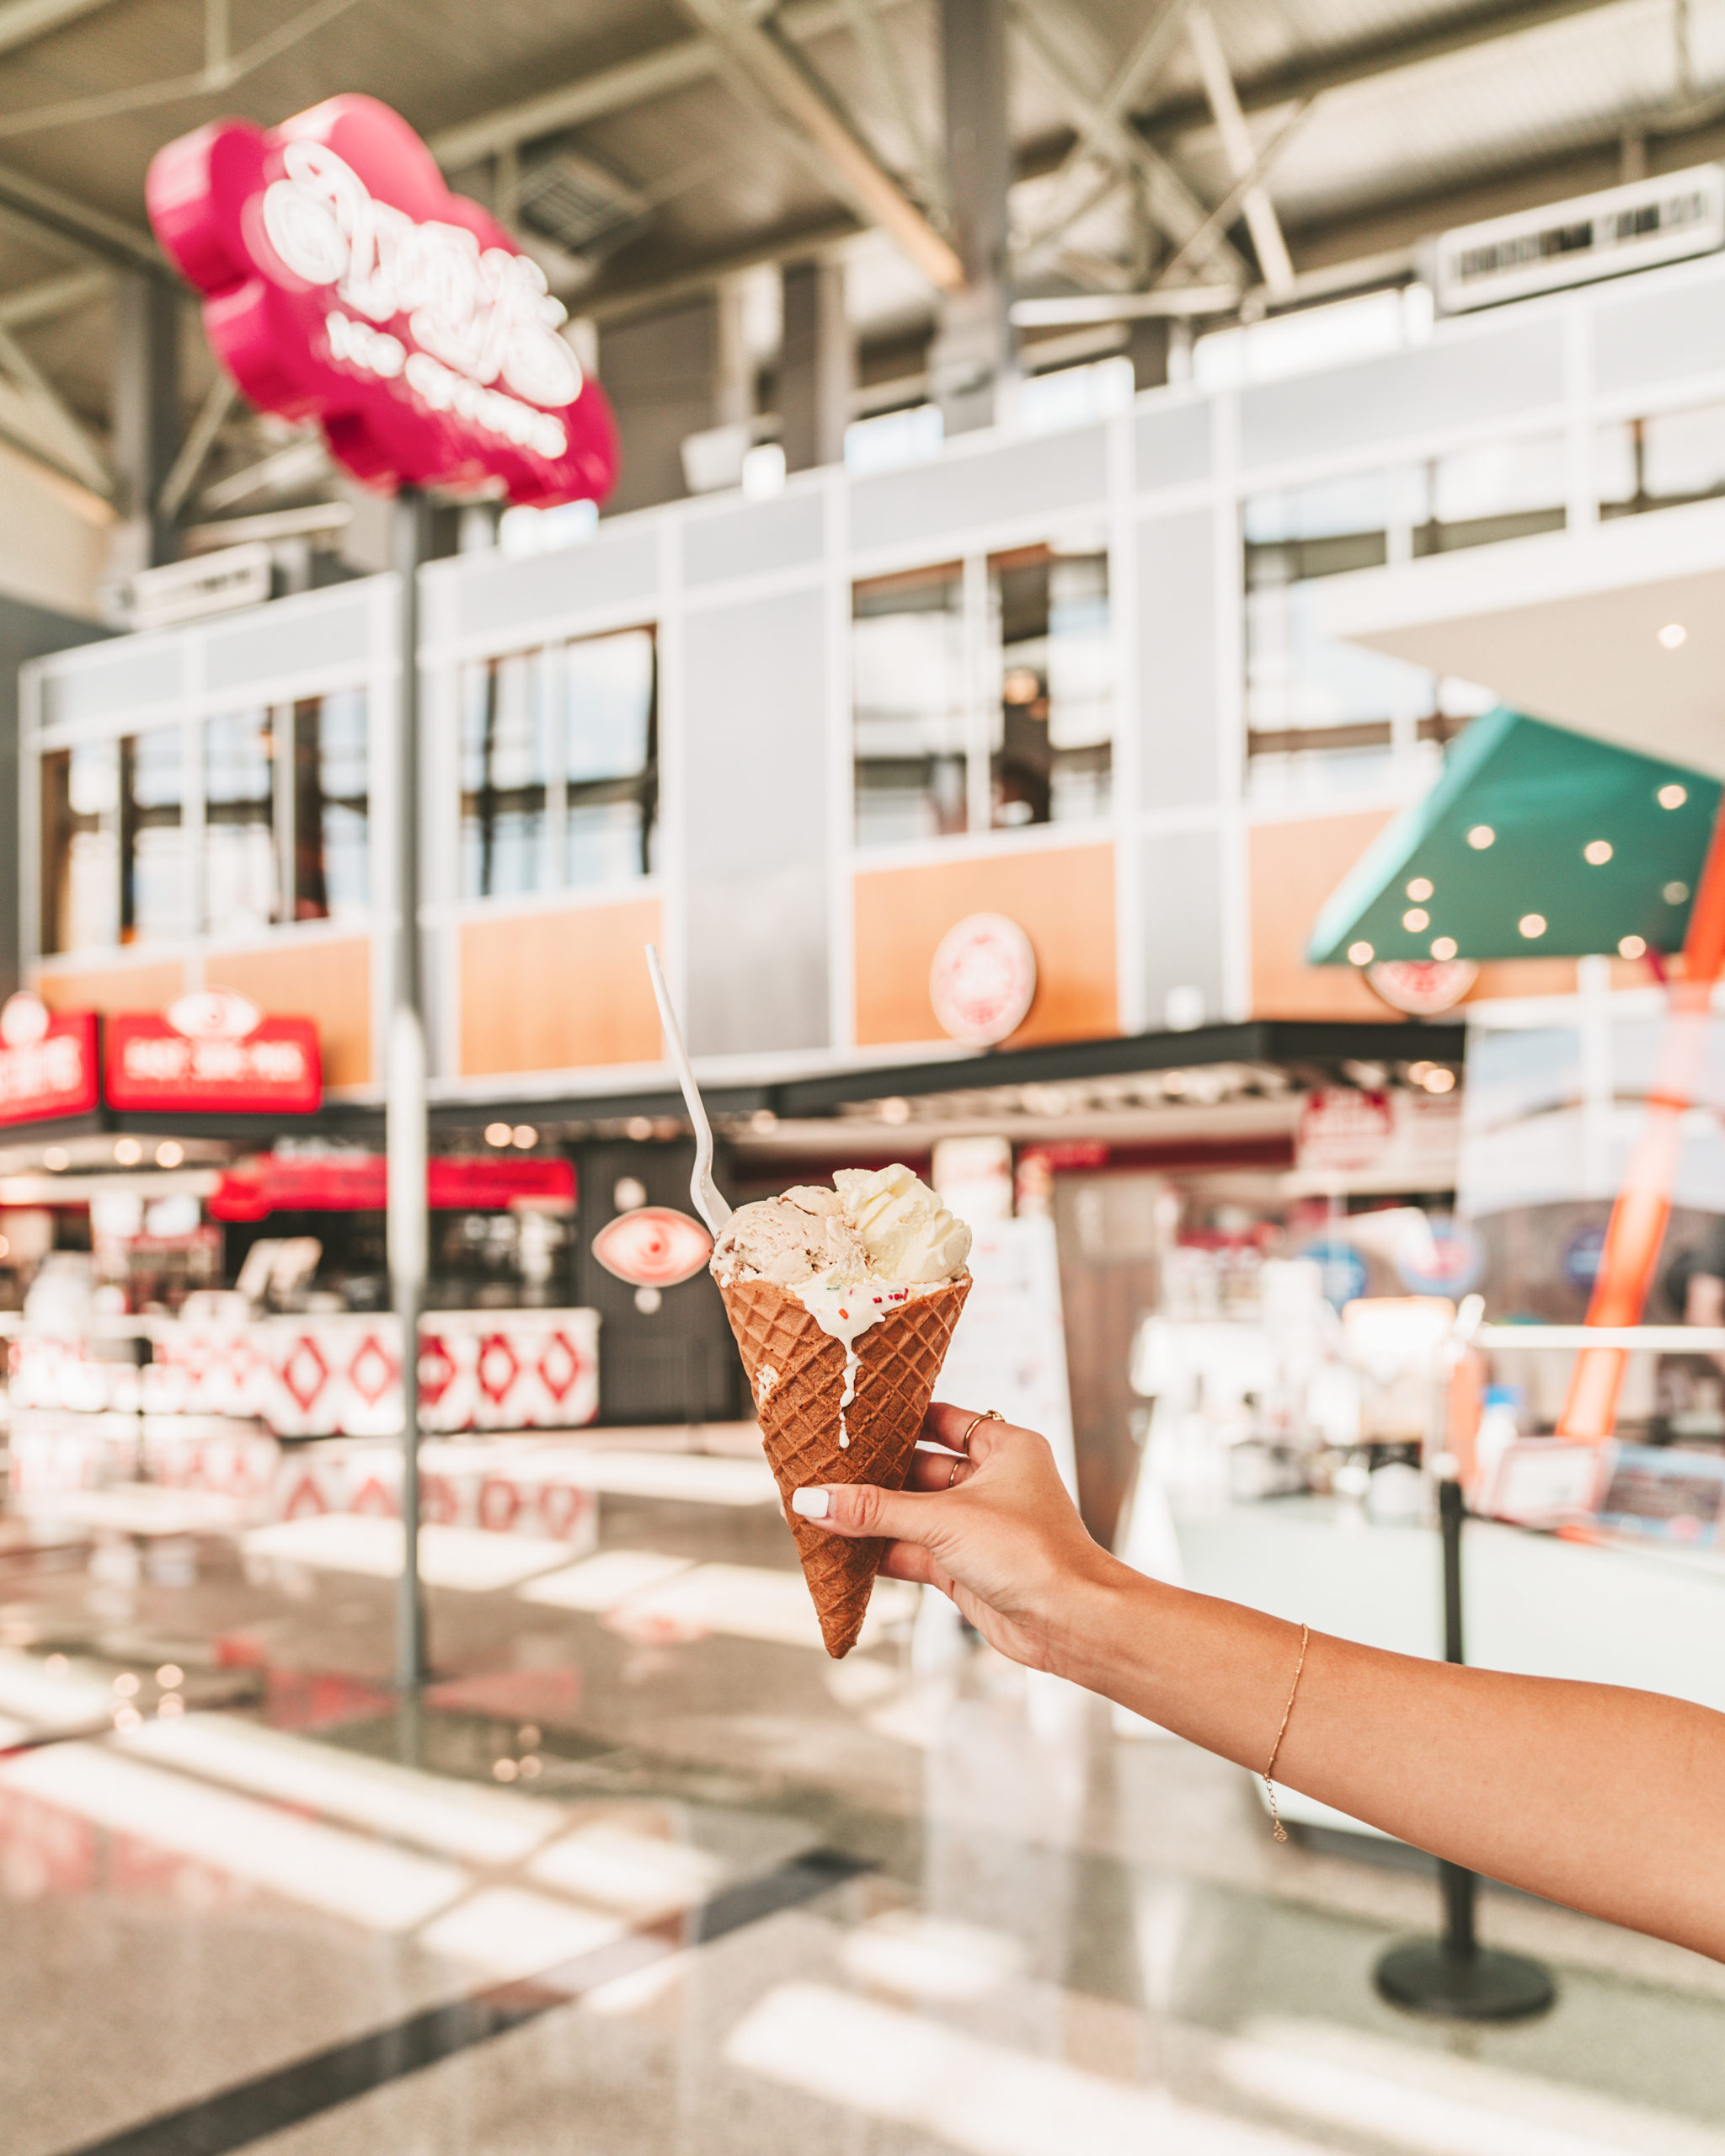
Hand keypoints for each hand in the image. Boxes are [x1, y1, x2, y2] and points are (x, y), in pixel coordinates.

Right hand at [791, 1404, 1116, 1672]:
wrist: (1070, 1623)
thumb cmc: (1030, 1553)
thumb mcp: (945, 1519)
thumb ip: (876, 1509)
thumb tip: (813, 1500)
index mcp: (1006, 1449)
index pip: (943, 1419)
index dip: (899, 1418)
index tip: (853, 1414)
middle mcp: (992, 1484)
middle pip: (920, 1469)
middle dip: (875, 1472)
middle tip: (823, 1463)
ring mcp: (977, 1528)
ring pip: (912, 1514)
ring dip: (873, 1515)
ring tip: (820, 1504)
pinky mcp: (964, 1568)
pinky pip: (912, 1551)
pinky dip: (879, 1550)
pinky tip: (839, 1547)